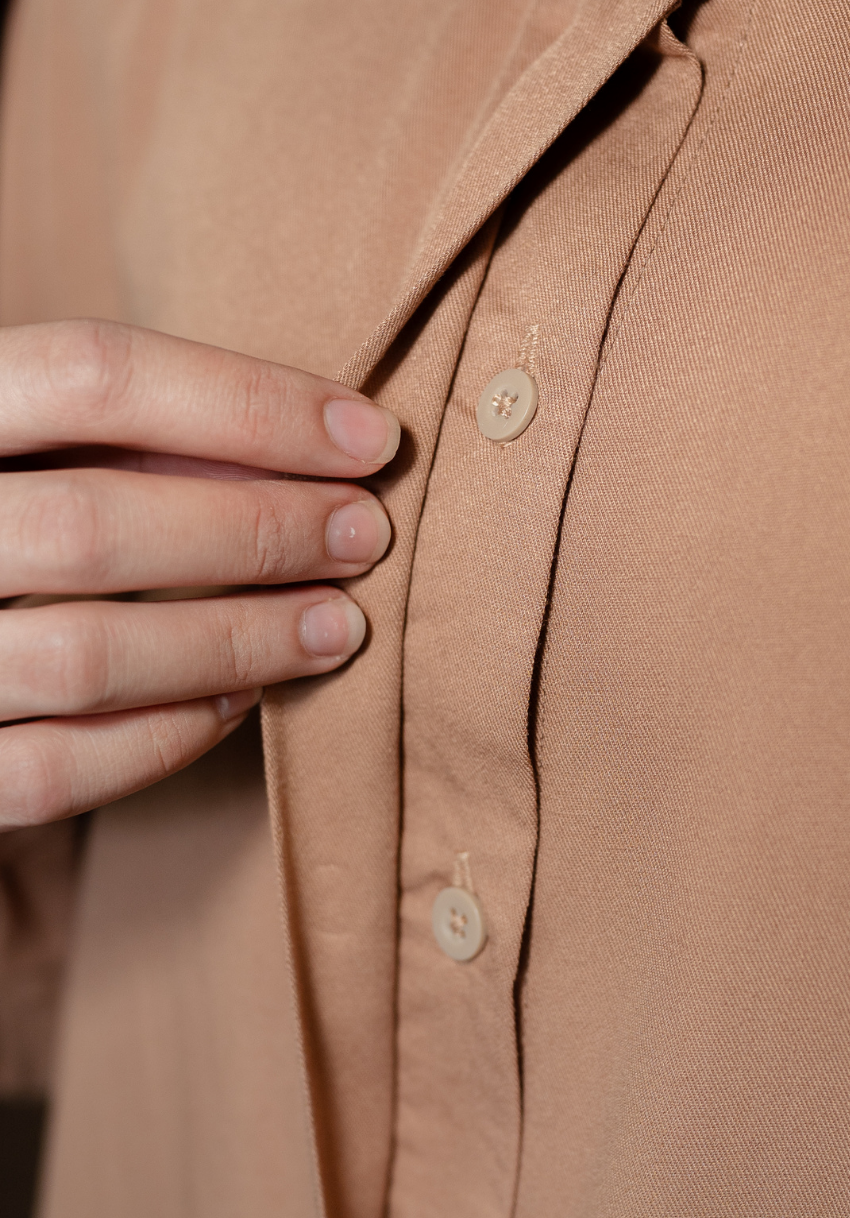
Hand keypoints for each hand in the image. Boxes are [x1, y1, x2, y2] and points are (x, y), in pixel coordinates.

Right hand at [0, 320, 398, 829]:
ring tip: (340, 627)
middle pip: (97, 523)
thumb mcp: (41, 447)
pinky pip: (59, 769)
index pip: (93, 374)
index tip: (370, 439)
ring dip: (240, 641)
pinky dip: (167, 736)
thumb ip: (136, 439)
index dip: (250, 404)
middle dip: (259, 531)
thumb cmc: (4, 514)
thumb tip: (322, 449)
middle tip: (365, 536)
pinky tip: (243, 701)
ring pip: (88, 656)